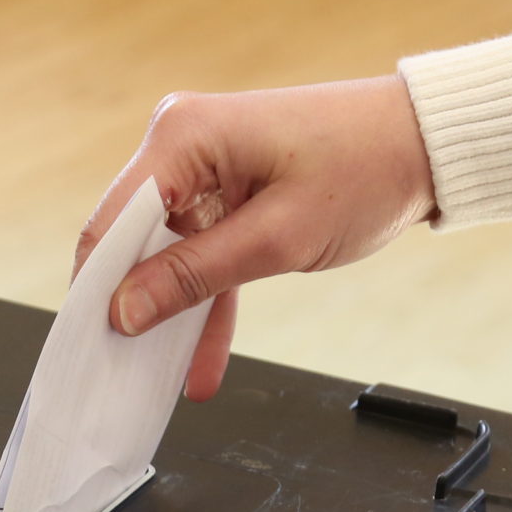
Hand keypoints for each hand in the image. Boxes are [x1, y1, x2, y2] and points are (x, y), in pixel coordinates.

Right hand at [78, 76, 436, 400]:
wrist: (423, 146)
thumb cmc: (366, 168)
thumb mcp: (277, 237)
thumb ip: (194, 276)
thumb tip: (125, 310)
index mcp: (183, 135)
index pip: (111, 221)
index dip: (95, 286)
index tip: (88, 342)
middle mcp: (182, 143)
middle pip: (129, 238)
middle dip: (126, 305)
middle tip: (115, 368)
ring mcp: (203, 170)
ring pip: (163, 256)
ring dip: (166, 315)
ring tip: (152, 376)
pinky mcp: (225, 194)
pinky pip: (199, 258)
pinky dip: (202, 305)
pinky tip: (197, 363)